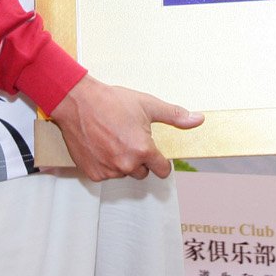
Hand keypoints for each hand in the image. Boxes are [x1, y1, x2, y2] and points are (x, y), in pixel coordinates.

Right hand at [49, 75, 202, 180]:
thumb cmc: (112, 101)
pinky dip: (105, 164)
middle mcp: (126, 164)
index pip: (162, 170)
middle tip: (128, 138)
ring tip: (112, 139)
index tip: (155, 153)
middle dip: (139, 159)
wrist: (77, 102)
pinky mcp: (92, 173)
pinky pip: (106, 174)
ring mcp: (108, 170)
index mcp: (143, 150)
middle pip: (143, 172)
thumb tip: (198, 120)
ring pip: (124, 173)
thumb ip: (175, 116)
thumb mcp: (147, 105)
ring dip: (122, 161)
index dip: (160, 161)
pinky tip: (100, 146)